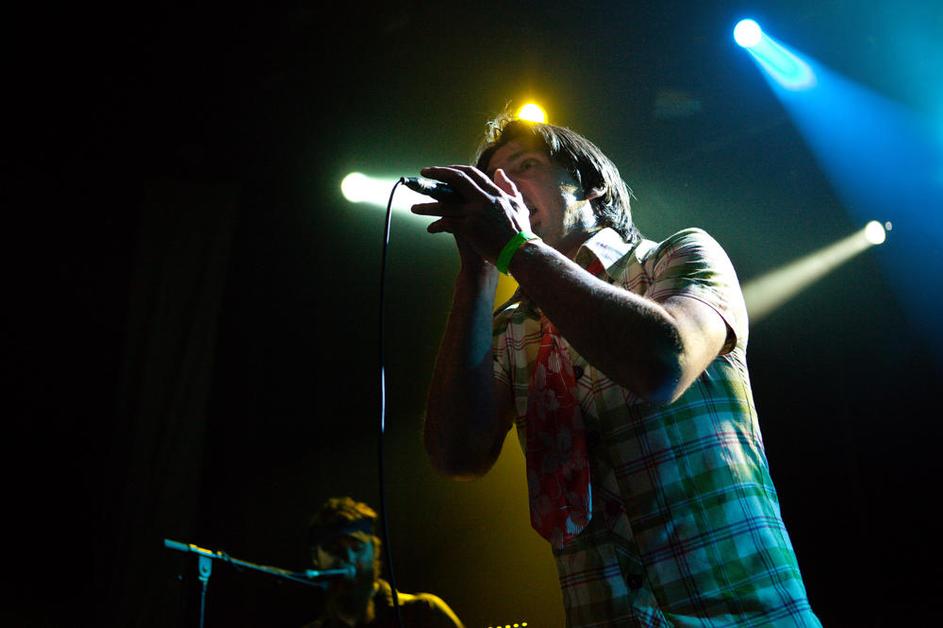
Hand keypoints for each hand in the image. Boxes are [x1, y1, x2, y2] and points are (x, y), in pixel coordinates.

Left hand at [411, 165, 532, 266]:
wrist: (521, 253)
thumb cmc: (520, 233)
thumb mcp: (518, 205)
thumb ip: (509, 187)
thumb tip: (500, 172)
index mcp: (495, 193)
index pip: (471, 173)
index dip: (454, 169)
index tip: (442, 170)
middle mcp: (484, 199)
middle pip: (456, 179)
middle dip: (437, 174)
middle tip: (424, 173)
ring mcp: (476, 213)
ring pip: (445, 204)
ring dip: (427, 206)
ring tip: (414, 208)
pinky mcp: (469, 229)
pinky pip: (446, 223)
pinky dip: (436, 226)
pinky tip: (430, 229)